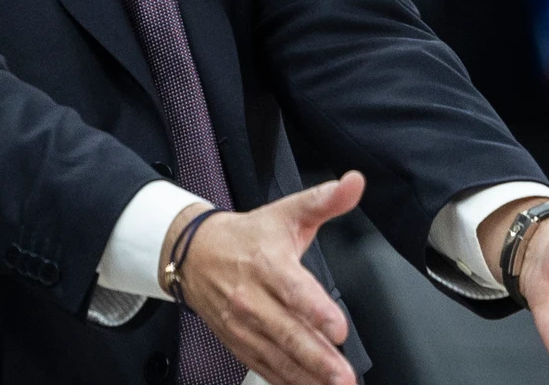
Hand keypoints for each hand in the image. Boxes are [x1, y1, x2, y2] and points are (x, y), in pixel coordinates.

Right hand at [173, 172, 364, 384]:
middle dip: (318, 358)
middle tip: (344, 376)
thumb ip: (325, 200)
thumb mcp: (287, 211)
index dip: (316, 311)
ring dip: (306, 377)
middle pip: (288, 332)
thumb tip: (354, 183)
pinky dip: (286, 382)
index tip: (339, 329)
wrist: (194, 254)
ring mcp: (243, 325)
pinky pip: (263, 368)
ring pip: (277, 356)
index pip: (294, 290)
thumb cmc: (246, 237)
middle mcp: (253, 299)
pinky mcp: (238, 343)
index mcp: (268, 264)